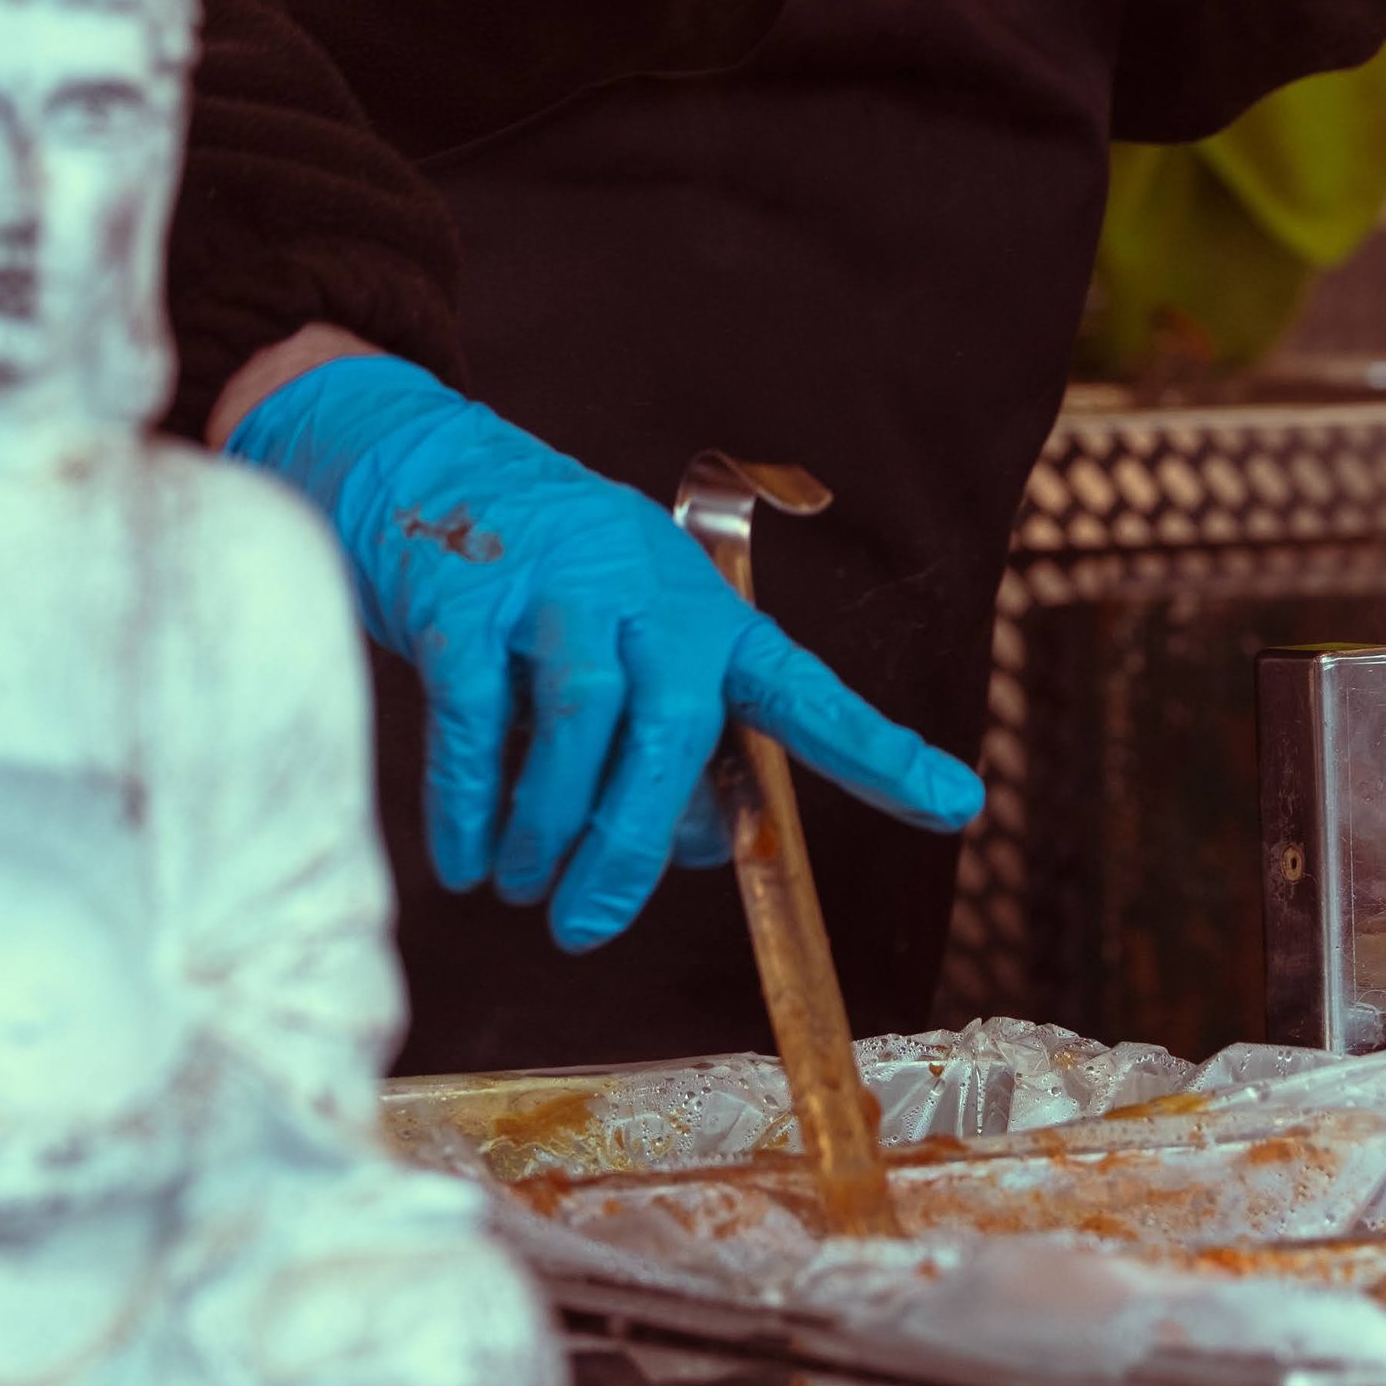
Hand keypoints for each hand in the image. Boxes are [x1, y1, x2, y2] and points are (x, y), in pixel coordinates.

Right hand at [224, 355, 982, 949]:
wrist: (426, 462)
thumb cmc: (545, 584)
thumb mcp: (627, 640)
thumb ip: (661, 740)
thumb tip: (688, 852)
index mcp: (704, 612)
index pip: (803, 688)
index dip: (879, 751)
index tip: (959, 804)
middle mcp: (646, 588)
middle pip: (676, 725)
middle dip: (635, 841)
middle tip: (587, 923)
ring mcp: (557, 581)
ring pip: (581, 720)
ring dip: (549, 828)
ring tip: (521, 884)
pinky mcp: (467, 587)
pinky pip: (478, 713)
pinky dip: (470, 803)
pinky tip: (465, 859)